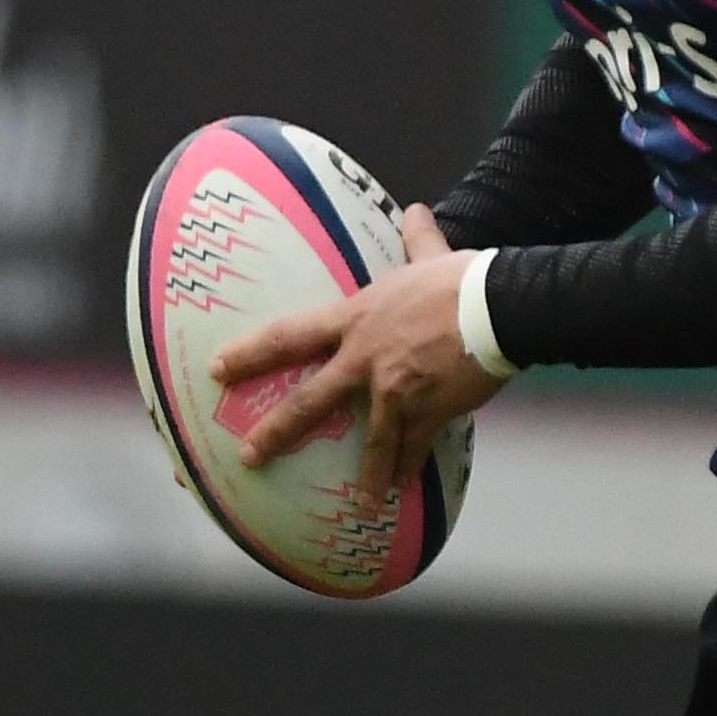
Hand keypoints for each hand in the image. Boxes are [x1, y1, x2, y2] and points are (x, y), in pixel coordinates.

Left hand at [214, 253, 501, 505]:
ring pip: (369, 441)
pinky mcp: (426, 411)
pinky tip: (402, 488)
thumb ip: (419, 238)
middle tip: (249, 456)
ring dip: (365, 476)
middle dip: (276, 431)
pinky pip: (412, 447)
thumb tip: (417, 212)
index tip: (218, 369)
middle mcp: (365, 358)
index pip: (290, 336)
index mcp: (357, 318)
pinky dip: (407, 468)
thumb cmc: (463, 279)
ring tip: (362, 504)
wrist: (499, 308)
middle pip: (309, 400)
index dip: (250, 353)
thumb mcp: (432, 255)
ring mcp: (393, 390)